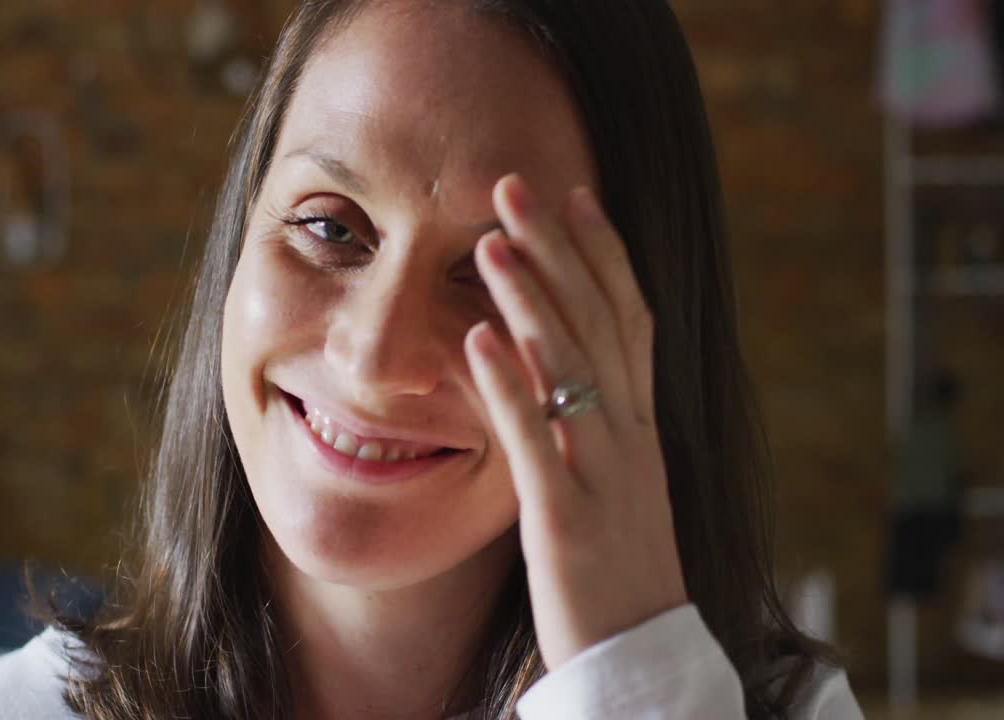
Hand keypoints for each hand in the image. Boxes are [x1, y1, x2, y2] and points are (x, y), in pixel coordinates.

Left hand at [464, 173, 687, 669]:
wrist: (646, 665)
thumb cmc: (621, 573)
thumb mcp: (618, 483)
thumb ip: (595, 422)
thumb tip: (551, 361)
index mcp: (642, 426)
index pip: (628, 319)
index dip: (603, 253)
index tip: (573, 194)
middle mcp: (632, 438)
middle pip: (600, 324)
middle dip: (560, 250)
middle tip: (518, 184)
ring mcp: (605, 477)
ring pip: (575, 370)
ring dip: (532, 299)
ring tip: (491, 240)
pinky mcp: (569, 522)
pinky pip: (539, 444)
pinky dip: (509, 388)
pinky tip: (476, 340)